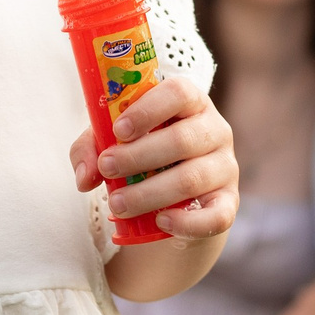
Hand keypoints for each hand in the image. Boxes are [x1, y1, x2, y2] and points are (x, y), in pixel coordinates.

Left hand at [68, 78, 238, 239]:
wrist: (174, 197)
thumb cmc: (143, 156)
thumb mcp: (114, 143)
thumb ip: (91, 150)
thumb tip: (85, 177)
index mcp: (190, 104)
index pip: (179, 93)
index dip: (148, 109)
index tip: (118, 130)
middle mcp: (215, 131)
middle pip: (182, 139)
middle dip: (138, 156)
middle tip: (106, 168)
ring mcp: (226, 167)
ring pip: (192, 178)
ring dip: (149, 193)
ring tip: (116, 204)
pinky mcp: (228, 203)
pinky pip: (216, 215)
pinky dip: (187, 221)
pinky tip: (161, 221)